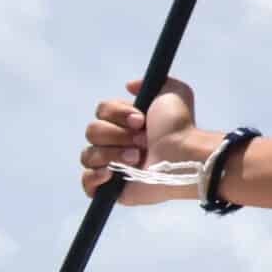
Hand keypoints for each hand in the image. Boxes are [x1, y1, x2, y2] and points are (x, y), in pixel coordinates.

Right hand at [79, 76, 204, 203]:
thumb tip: (129, 85)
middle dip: (117, 135)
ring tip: (138, 158)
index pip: (101, 110)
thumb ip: (154, 82)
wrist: (184, 155)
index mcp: (126, 122)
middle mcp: (116, 142)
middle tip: (143, 141)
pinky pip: (86, 182)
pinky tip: (111, 174)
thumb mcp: (174, 93)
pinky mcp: (111, 189)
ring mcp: (112, 166)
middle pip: (91, 131)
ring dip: (112, 154)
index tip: (140, 120)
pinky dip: (94, 177)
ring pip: (88, 155)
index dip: (117, 114)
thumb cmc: (180, 126)